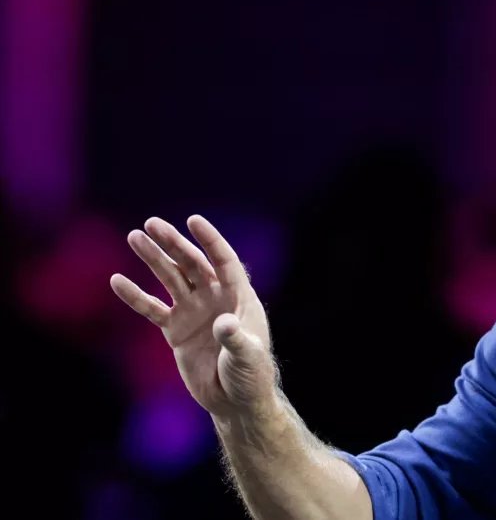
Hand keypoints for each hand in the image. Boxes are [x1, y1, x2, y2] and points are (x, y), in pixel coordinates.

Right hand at [110, 215, 276, 418]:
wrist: (234, 401)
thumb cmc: (250, 377)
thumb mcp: (247, 357)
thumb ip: (236, 339)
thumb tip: (222, 324)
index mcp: (239, 298)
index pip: (224, 261)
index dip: (210, 240)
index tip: (193, 220)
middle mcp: (216, 299)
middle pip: (193, 264)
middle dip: (173, 244)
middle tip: (151, 224)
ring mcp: (194, 312)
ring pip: (171, 279)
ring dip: (153, 259)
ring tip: (134, 237)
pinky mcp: (175, 330)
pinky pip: (152, 309)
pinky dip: (136, 296)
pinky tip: (118, 281)